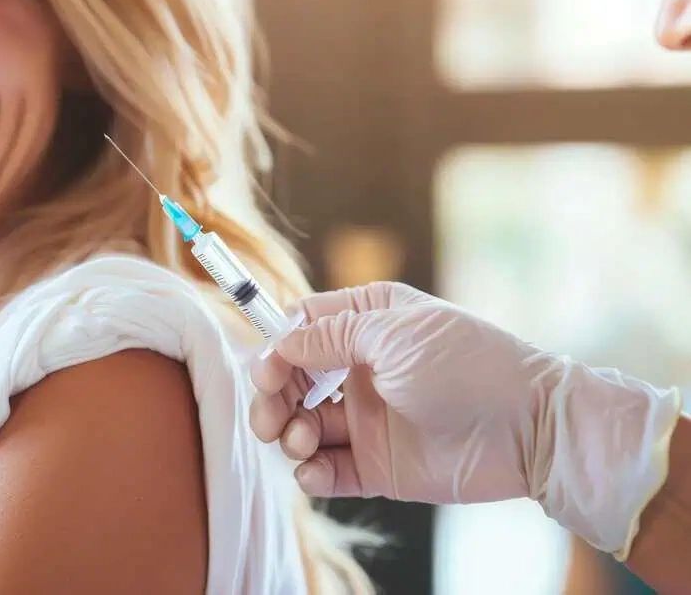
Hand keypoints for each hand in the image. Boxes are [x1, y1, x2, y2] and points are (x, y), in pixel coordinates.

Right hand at [249, 281, 682, 557]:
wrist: (528, 428)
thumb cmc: (466, 364)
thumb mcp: (393, 334)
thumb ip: (328, 336)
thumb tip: (280, 342)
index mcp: (367, 323)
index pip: (301, 329)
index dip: (276, 349)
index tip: (268, 372)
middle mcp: (362, 368)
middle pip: (292, 380)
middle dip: (272, 398)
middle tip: (270, 417)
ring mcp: (368, 418)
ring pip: (303, 426)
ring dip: (289, 433)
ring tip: (303, 441)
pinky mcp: (377, 464)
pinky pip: (328, 470)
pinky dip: (311, 473)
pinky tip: (313, 472)